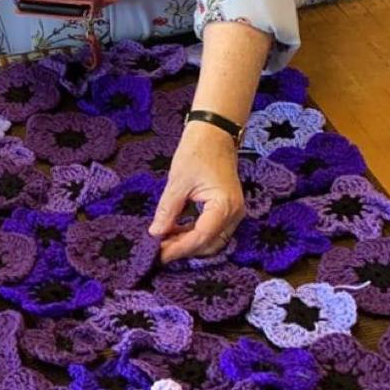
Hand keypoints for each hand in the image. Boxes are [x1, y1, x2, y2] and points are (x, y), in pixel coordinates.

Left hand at [149, 121, 244, 261]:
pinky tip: (175, 232)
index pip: (200, 237)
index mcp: (224, 206)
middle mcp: (234, 213)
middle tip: (158, 251)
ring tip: (164, 243)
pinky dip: (195, 234)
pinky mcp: (228, 209)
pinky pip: (213, 230)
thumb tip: (155, 233)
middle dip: (184, 250)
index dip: (179, 249)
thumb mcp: (177, 182)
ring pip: (212, 240)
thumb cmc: (197, 152)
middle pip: (209, 244)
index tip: (159, 255)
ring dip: (189, 244)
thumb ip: (168, 211)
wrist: (214, 133)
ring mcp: (234, 212)